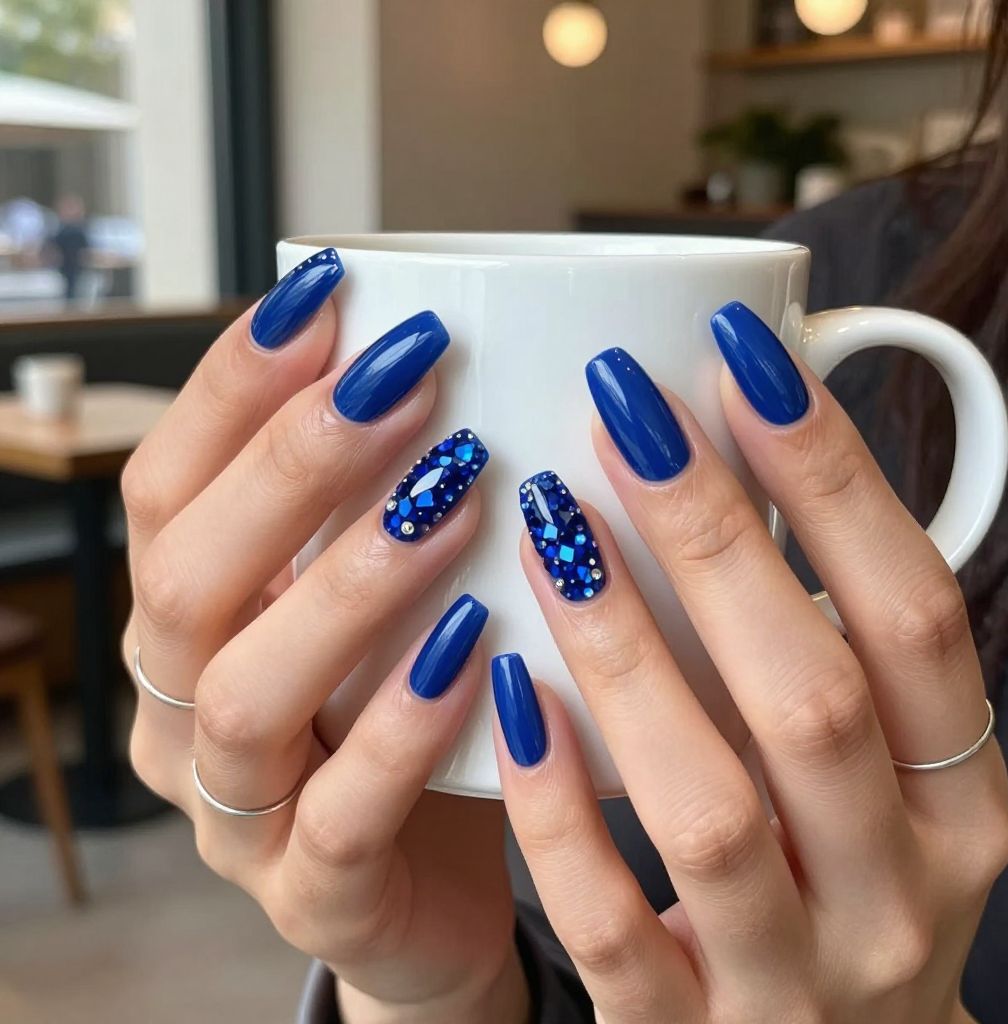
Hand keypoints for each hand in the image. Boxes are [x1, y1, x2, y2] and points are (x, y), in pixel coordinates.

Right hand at [123, 251, 526, 1023]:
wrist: (451, 884)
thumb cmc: (424, 713)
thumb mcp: (391, 597)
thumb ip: (393, 497)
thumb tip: (447, 346)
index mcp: (193, 624)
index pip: (170, 488)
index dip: (233, 387)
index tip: (327, 298)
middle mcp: (189, 710)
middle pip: (192, 577)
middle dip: (294, 465)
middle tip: (407, 382)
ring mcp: (243, 813)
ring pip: (250, 696)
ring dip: (350, 584)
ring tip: (453, 500)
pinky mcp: (316, 896)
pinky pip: (342, 816)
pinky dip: (404, 727)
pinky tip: (476, 650)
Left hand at [496, 311, 1007, 1022]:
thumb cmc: (829, 876)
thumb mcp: (866, 772)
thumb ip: (821, 644)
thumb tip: (736, 451)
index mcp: (954, 800)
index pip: (916, 617)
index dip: (837, 480)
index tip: (746, 359)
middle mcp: (894, 886)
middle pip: (810, 696)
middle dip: (715, 536)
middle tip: (619, 407)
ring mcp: (793, 977)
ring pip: (705, 806)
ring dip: (624, 654)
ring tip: (547, 525)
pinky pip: (612, 926)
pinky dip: (559, 806)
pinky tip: (504, 695)